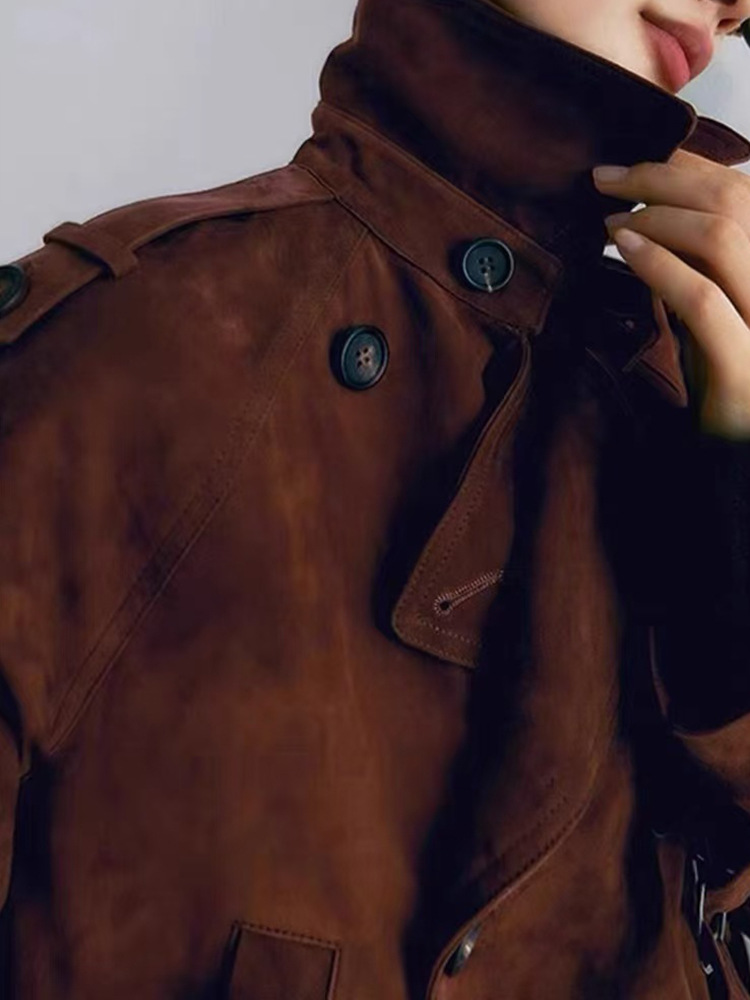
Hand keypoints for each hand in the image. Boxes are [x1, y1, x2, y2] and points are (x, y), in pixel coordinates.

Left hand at [593, 149, 749, 439]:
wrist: (738, 451)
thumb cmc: (724, 378)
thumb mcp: (713, 309)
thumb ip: (698, 262)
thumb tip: (650, 209)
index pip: (742, 190)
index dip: (687, 165)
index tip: (632, 162)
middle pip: (731, 201)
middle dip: (661, 178)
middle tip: (603, 178)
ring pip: (722, 236)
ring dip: (656, 215)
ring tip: (608, 221)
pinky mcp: (744, 366)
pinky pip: (702, 299)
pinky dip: (660, 265)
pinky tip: (625, 248)